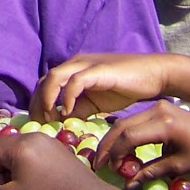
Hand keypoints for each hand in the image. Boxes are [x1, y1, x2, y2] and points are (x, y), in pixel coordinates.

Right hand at [0, 132, 105, 189]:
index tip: (6, 188)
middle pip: (5, 147)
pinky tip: (45, 180)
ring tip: (31, 184)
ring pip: (21, 148)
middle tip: (17, 187)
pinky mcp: (58, 146)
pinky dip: (34, 163)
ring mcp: (47, 139)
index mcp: (17, 146)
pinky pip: (36, 150)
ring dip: (19, 165)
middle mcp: (31, 136)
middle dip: (5, 168)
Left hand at [33, 53, 178, 118]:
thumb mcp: (96, 104)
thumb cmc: (124, 88)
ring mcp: (85, 65)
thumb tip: (61, 124)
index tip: (39, 125)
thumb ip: (79, 110)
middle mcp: (75, 64)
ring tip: (50, 118)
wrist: (152, 75)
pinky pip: (75, 81)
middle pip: (44, 80)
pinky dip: (67, 96)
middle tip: (40, 125)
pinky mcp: (98, 70)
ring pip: (54, 77)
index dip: (38, 104)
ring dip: (47, 99)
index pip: (45, 84)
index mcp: (72, 71)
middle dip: (38, 103)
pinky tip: (68, 112)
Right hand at [88, 102, 189, 182]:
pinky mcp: (161, 106)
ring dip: (116, 139)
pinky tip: (124, 149)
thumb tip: (127, 184)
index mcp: (164, 123)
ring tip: (110, 158)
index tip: (110, 170)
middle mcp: (158, 109)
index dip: (116, 154)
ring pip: (127, 121)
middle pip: (122, 126)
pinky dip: (127, 133)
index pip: (128, 137)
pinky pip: (136, 119)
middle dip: (109, 145)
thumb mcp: (177, 167)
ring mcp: (159, 105)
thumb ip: (149, 172)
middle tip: (99, 163)